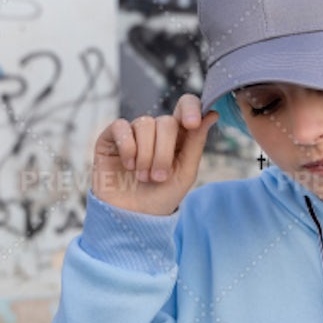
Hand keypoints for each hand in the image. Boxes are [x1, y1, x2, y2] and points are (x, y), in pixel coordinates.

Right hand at [91, 95, 217, 214]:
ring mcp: (133, 133)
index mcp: (178, 136)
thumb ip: (197, 142)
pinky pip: (121, 127)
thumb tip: (212, 113)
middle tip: (158, 177)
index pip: (186, 105)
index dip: (190, 108)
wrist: (132, 218)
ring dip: (146, 156)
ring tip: (143, 177)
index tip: (193, 124)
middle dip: (164, 153)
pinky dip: (127, 148)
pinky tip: (127, 166)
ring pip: (144, 124)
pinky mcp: (110, 138)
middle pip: (166, 121)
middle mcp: (155, 131)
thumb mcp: (185, 173)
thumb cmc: (161, 197)